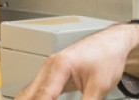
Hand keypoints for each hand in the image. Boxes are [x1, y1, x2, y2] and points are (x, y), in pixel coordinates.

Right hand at [15, 23, 138, 99]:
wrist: (111, 43)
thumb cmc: (107, 57)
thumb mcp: (99, 87)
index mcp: (58, 66)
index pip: (42, 96)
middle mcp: (48, 67)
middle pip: (27, 94)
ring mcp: (47, 70)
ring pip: (28, 92)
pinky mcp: (50, 75)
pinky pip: (35, 91)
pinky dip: (35, 99)